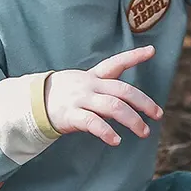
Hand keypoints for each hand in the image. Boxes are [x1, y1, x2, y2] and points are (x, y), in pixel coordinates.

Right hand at [44, 45, 162, 146]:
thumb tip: (129, 100)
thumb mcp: (84, 84)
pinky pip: (92, 123)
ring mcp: (80, 99)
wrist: (33, 103)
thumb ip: (105, 88)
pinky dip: (106, 132)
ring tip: (143, 131)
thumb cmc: (64, 95)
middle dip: (143, 102)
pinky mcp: (71, 115)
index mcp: (93, 76)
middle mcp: (89, 85)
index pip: (115, 63)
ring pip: (113, 107)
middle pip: (122, 90)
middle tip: (158, 115)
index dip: (133, 56)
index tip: (151, 50)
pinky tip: (116, 140)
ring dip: (132, 120)